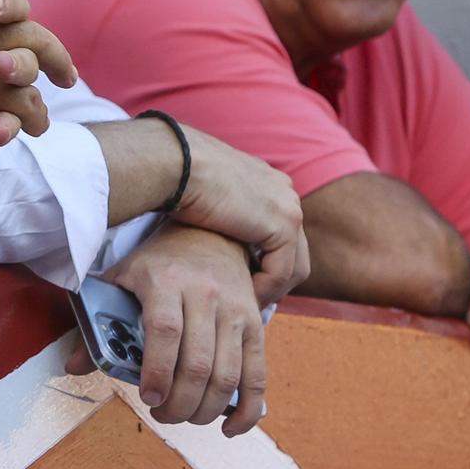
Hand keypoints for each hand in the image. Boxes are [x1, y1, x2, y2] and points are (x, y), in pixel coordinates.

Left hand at [72, 223, 268, 435]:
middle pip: (198, 362)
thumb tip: (74, 367)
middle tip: (162, 413)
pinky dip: (247, 409)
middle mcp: (206, 294)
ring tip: (184, 415)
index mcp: (166, 281)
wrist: (208, 234)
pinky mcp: (257, 324)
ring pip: (228, 374)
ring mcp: (236, 310)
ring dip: (206, 409)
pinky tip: (227, 426)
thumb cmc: (156, 263)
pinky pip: (257, 375)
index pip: (165, 331)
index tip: (148, 397)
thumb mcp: (121, 279)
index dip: (157, 371)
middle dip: (179, 402)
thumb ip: (98, 322)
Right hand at [169, 126, 309, 306]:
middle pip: (293, 248)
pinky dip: (266, 289)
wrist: (177, 164)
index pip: (279, 228)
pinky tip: (244, 298)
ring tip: (247, 304)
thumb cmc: (175, 174)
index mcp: (266, 179)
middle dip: (275, 277)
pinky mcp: (283, 225)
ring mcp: (288, 207)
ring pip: (294, 264)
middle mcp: (284, 190)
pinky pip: (282, 271)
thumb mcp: (206, 190)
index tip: (243, 279)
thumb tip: (209, 223)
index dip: (264, 258)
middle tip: (251, 298)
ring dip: (272, 289)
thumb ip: (220, 206)